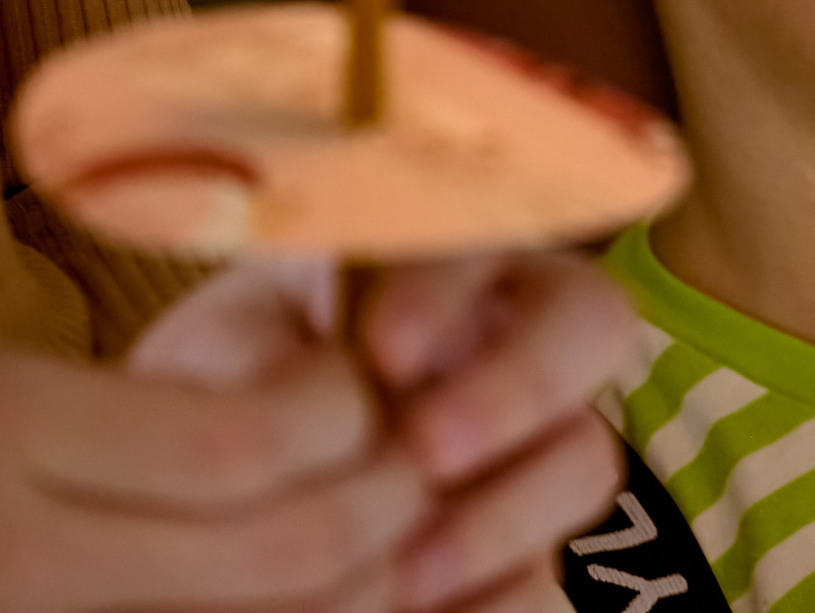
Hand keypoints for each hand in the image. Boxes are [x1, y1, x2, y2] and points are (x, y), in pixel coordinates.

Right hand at [0, 339, 428, 611]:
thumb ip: (149, 414)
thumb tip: (338, 416)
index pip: (261, 438)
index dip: (354, 416)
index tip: (363, 395)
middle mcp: (2, 560)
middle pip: (297, 550)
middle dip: (391, 506)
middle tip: (411, 472)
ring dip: (364, 589)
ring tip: (376, 543)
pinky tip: (310, 603)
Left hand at [136, 250, 635, 609]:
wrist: (222, 490)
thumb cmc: (232, 387)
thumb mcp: (222, 352)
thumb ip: (251, 348)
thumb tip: (291, 378)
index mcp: (448, 267)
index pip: (484, 238)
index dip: (450, 291)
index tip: (384, 352)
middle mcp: (517, 342)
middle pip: (593, 322)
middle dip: (519, 386)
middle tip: (429, 451)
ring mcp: (537, 449)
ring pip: (586, 458)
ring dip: (503, 516)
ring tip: (406, 570)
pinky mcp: (527, 552)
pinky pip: (552, 578)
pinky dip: (496, 602)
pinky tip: (420, 611)